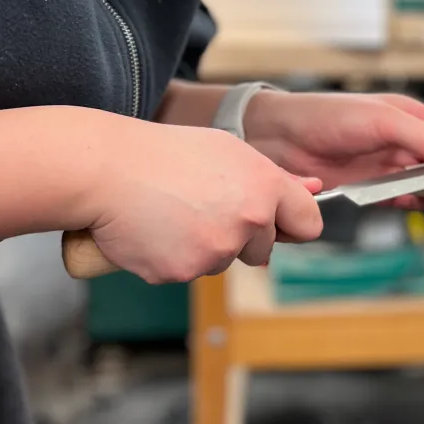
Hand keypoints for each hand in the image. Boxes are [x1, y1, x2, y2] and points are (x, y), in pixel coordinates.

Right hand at [83, 114, 323, 283]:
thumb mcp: (228, 151)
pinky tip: (155, 230)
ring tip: (173, 212)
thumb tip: (316, 189)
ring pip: (223, 262)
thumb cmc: (167, 154)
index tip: (279, 224)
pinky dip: (172, 258)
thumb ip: (275, 177)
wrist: (107, 169)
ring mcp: (216, 250)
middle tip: (202, 206)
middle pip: (263, 250)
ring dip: (204, 247)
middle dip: (240, 237)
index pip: (308, 223)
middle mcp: (250, 220)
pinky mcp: (183, 272)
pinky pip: (187, 272)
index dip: (293, 225)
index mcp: (266, 186)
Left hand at [243, 91, 423, 188]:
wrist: (280, 138)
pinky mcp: (370, 188)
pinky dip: (409, 203)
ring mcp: (386, 166)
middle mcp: (401, 140)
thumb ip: (423, 137)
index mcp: (409, 115)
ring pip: (422, 184)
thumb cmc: (329, 115)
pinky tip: (410, 204)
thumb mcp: (382, 119)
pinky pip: (399, 200)